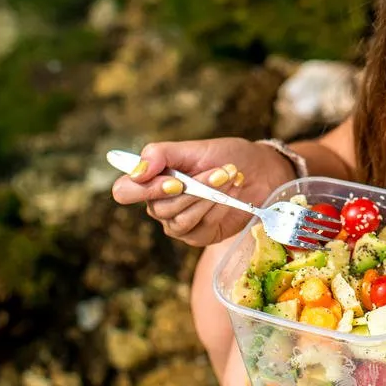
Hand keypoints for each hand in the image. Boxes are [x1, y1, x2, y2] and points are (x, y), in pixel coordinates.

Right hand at [110, 138, 295, 246]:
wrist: (260, 171)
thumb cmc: (223, 155)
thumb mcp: (193, 148)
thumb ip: (160, 154)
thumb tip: (137, 170)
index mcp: (151, 180)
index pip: (125, 191)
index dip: (143, 189)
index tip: (174, 180)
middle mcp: (159, 205)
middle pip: (160, 207)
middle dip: (195, 187)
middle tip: (223, 170)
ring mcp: (178, 224)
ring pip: (181, 219)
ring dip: (210, 197)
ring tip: (231, 177)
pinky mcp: (198, 236)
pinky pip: (201, 227)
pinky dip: (219, 209)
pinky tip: (233, 197)